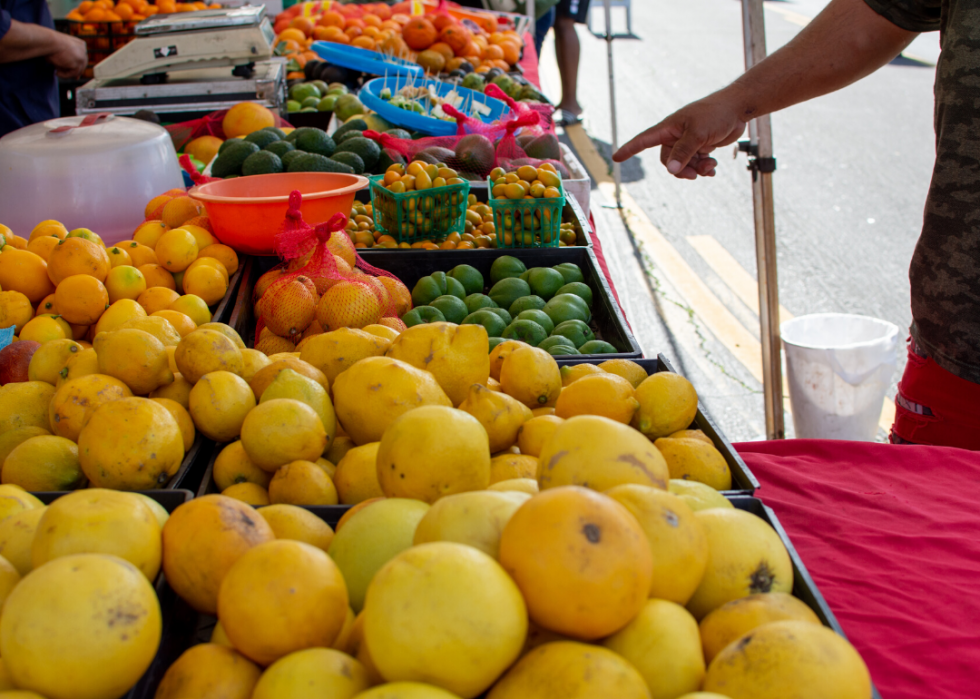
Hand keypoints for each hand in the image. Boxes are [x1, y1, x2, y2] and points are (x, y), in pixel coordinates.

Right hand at [47, 33, 86, 78]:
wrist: (48, 41)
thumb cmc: (50, 44)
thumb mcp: (60, 51)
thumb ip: (67, 60)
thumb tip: (74, 75)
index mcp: (80, 44)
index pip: (81, 58)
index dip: (75, 65)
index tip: (69, 70)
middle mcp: (83, 50)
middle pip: (81, 65)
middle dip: (73, 71)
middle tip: (63, 73)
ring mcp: (82, 57)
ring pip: (77, 70)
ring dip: (67, 73)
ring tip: (57, 72)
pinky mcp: (79, 63)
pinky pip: (73, 74)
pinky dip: (65, 75)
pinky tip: (57, 73)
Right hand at [613, 92, 748, 179]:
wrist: (738, 108)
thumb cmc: (716, 113)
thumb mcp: (698, 134)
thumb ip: (684, 153)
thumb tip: (671, 170)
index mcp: (669, 128)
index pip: (644, 140)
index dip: (629, 149)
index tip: (616, 157)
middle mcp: (676, 135)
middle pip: (667, 161)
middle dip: (681, 170)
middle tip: (696, 174)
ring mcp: (688, 141)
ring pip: (683, 164)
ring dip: (696, 169)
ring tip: (710, 166)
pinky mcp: (701, 146)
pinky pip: (696, 163)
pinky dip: (703, 168)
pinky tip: (713, 168)